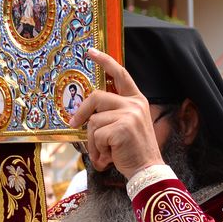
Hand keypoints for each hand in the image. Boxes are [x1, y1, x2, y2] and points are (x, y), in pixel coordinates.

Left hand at [70, 48, 163, 178]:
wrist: (148, 170)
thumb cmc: (133, 151)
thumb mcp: (127, 126)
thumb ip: (113, 113)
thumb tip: (86, 113)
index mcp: (136, 100)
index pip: (120, 74)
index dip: (105, 61)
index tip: (91, 51)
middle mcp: (134, 104)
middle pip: (96, 97)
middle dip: (82, 112)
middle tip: (74, 123)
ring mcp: (129, 115)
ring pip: (94, 120)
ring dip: (94, 140)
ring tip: (104, 152)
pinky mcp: (122, 128)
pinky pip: (96, 135)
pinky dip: (98, 149)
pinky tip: (110, 156)